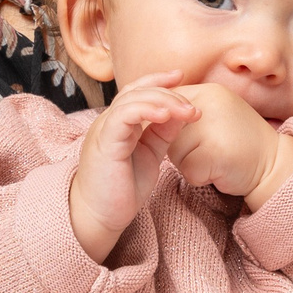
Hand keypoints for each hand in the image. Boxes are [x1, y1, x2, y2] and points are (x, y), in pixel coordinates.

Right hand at [68, 71, 195, 260]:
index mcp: (119, 123)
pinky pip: (122, 116)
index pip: (137, 91)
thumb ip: (163, 133)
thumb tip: (182, 113)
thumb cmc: (122, 189)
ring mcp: (104, 130)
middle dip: (167, 92)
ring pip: (131, 99)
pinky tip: (165, 115)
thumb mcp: (150, 154)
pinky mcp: (104, 142)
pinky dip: (145, 110)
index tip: (181, 76)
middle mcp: (109, 121)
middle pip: (137, 90)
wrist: (100, 216)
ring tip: (185, 111)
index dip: (158, 80)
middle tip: (192, 106)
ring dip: (162, 101)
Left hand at [165, 82, 292, 206]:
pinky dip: (198, 177)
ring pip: (174, 153)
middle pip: (167, 131)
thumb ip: (186, 109)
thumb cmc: (238, 140)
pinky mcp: (216, 155)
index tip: (181, 136)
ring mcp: (213, 129)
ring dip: (187, 163)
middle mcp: (209, 105)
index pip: (166, 103)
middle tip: (207, 147)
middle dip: (179, 146)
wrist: (275, 162)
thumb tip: (150, 113)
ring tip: (213, 158)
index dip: (166, 124)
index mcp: (207, 91)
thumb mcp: (214, 113)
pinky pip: (187, 171)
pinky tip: (218, 171)